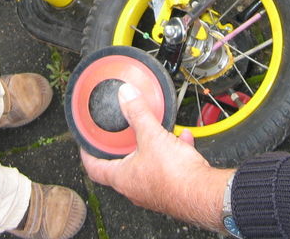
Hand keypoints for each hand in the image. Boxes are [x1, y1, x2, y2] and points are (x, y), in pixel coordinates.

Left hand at [80, 83, 233, 231]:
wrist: (204, 194)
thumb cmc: (174, 176)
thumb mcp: (152, 136)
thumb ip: (138, 113)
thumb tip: (126, 96)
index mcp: (123, 178)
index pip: (95, 168)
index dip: (88, 154)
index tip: (86, 144)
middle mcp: (135, 188)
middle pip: (121, 166)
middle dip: (124, 147)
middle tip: (122, 133)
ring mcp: (154, 190)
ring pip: (147, 165)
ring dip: (152, 147)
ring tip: (158, 131)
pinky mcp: (172, 189)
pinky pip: (169, 167)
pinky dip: (174, 152)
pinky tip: (183, 139)